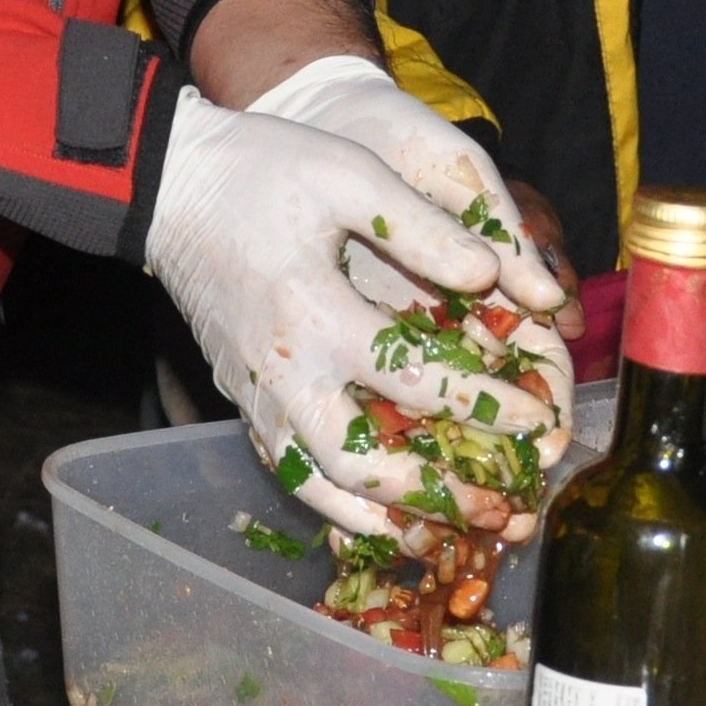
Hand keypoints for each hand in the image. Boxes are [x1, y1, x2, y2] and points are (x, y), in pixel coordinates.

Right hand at [142, 89, 570, 543]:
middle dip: (436, 492)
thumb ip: (420, 228)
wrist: (170, 183)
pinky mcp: (240, 397)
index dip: (485, 405)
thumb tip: (491, 274)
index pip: (418, 379)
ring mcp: (256, 393)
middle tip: (496, 503)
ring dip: (382, 517)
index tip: (536, 417)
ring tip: (439, 536)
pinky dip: (333, 504)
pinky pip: (288, 470)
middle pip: (362, 464)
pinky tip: (374, 515)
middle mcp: (285, 370)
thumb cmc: (262, 169)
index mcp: (318, 313)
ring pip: (319, 486)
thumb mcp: (348, 174)